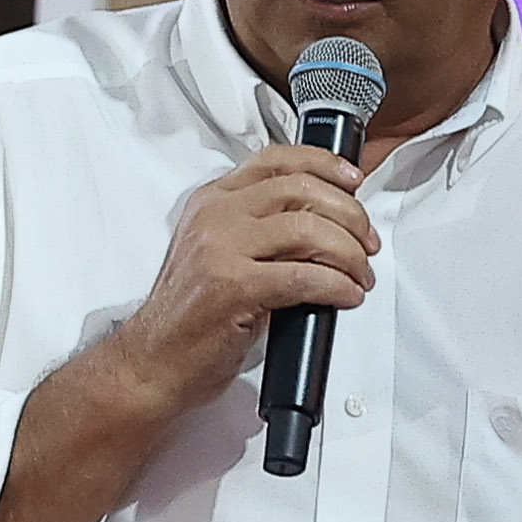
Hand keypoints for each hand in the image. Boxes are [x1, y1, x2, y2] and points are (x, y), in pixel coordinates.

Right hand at [115, 145, 379, 414]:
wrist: (154, 361)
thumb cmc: (192, 315)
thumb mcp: (220, 253)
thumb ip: (262, 228)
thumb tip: (328, 222)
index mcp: (213, 200)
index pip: (277, 160)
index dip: (326, 165)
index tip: (354, 182)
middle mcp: (215, 216)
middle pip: (301, 189)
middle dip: (350, 215)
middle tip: (367, 244)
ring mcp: (220, 250)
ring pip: (308, 229)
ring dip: (349, 254)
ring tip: (360, 276)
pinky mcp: (232, 288)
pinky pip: (304, 276)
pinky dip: (337, 286)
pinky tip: (346, 296)